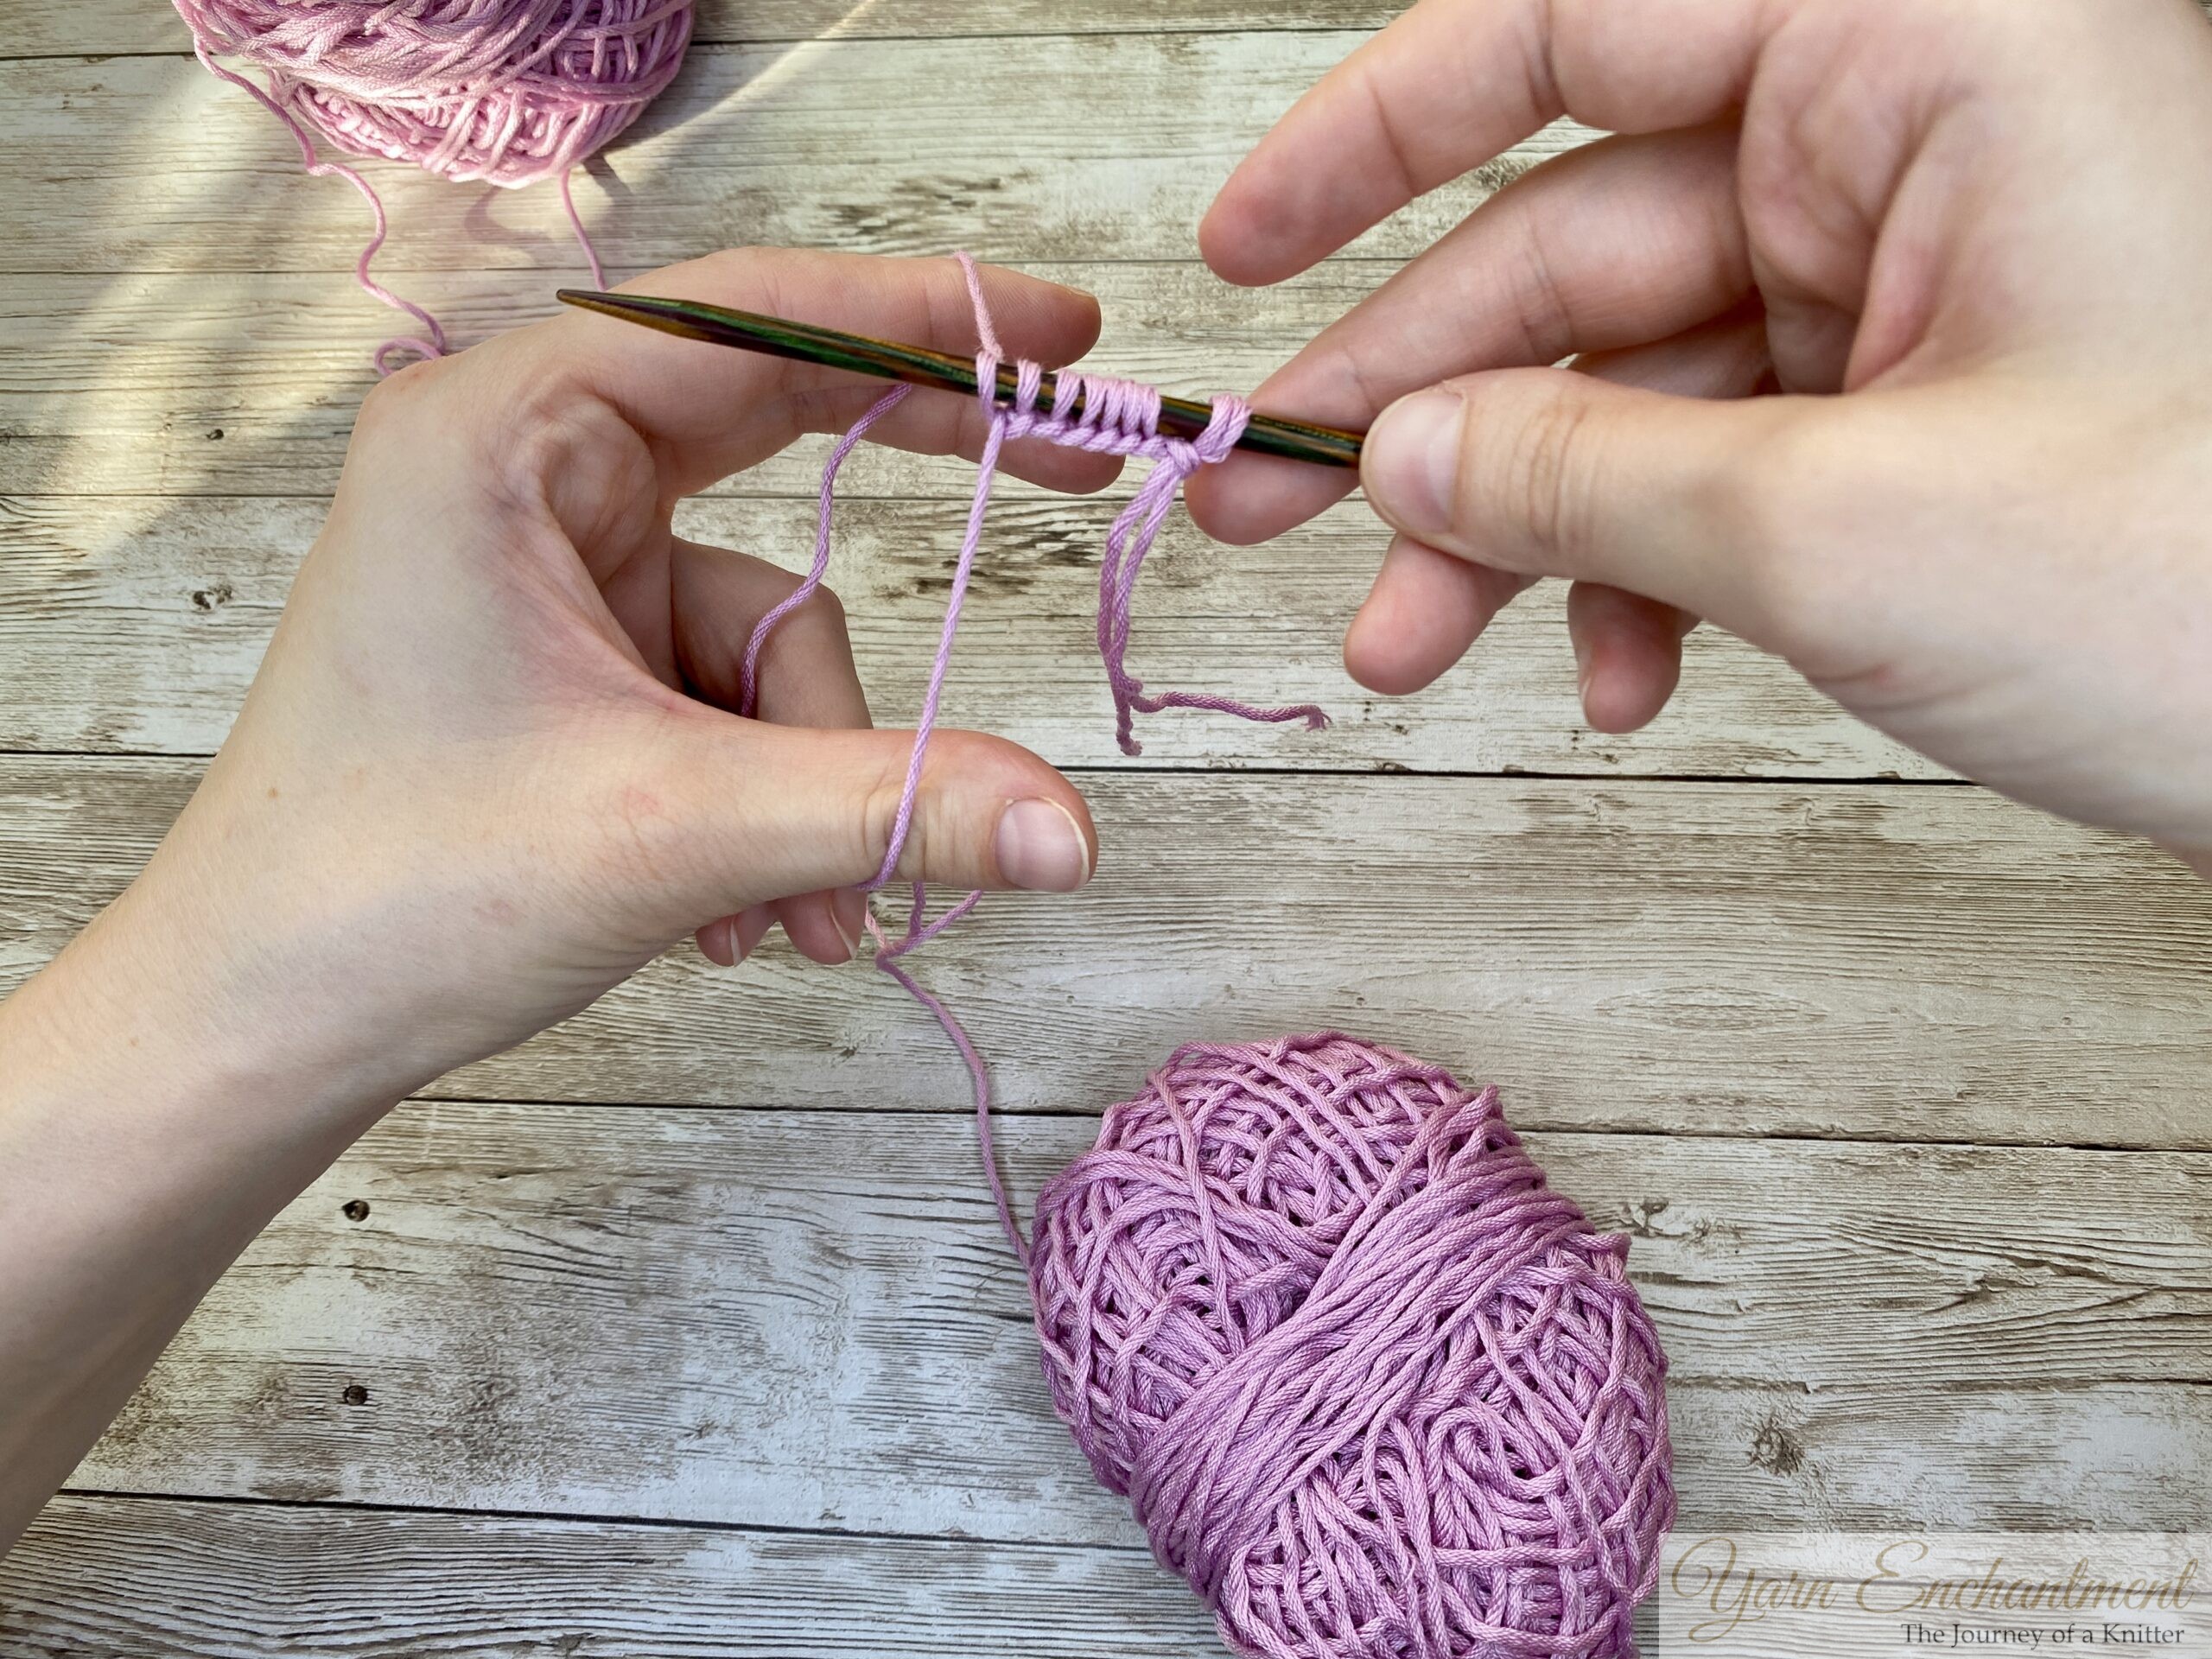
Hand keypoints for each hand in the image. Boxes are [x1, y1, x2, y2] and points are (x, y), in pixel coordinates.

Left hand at [102, 249, 1110, 1104]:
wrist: (262, 1024)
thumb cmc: (399, 887)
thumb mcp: (679, 831)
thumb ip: (896, 807)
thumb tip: (1080, 832)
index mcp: (505, 432)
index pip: (752, 323)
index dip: (925, 320)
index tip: (1063, 332)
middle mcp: (525, 469)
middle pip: (775, 441)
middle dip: (906, 517)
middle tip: (1072, 471)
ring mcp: (552, 566)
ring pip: (769, 627)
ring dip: (809, 780)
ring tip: (786, 914)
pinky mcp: (572, 655)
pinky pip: (731, 698)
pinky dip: (762, 802)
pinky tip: (731, 913)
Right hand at [1189, 0, 2211, 870]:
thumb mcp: (1835, 526)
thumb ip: (1577, 469)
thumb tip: (1399, 449)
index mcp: (1928, 46)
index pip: (1578, 19)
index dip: (1377, 132)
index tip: (1248, 253)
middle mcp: (1921, 131)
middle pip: (1582, 229)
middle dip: (1423, 400)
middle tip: (1266, 509)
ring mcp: (1930, 271)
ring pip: (1638, 367)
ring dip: (1513, 524)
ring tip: (1404, 649)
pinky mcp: (1937, 395)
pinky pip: (1726, 451)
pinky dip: (1648, 567)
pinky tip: (1615, 676)